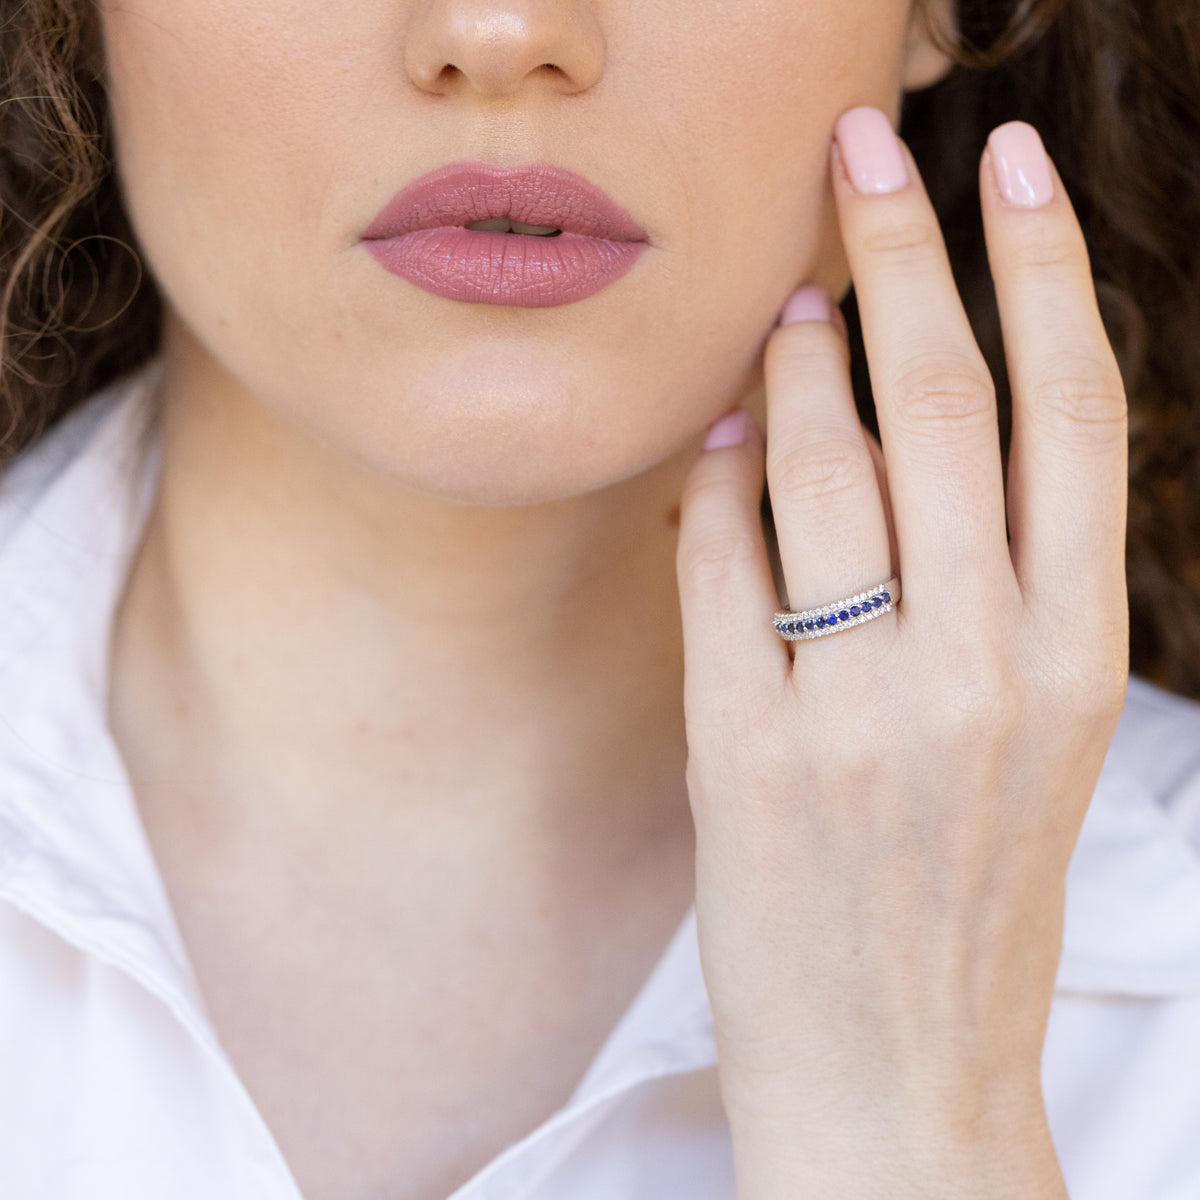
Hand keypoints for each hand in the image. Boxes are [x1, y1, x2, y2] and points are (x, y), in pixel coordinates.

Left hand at [675, 109, 1127, 1197]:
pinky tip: (710, 443)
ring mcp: (862, 707)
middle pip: (942, 401)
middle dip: (899, 250)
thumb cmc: (967, 899)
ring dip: (793, 361)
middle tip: (859, 146)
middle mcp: (986, 663)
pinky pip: (719, 567)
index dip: (1037, 267)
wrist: (900, 1073)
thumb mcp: (1035, 737)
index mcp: (1080, 653)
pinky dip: (711, 488)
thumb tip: (912, 429)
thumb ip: (1001, 587)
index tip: (1003, 162)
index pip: (1071, 410)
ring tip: (781, 298)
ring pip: (822, 468)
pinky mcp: (748, 751)